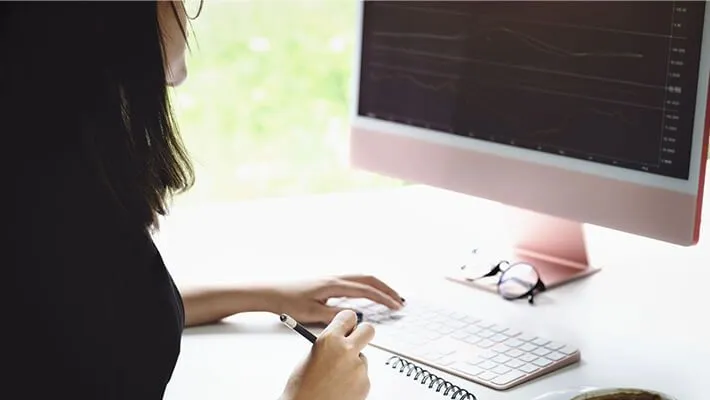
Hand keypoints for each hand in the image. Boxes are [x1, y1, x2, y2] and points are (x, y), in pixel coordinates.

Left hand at [270, 275, 403, 323]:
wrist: (272, 292)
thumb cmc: (288, 302)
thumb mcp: (312, 314)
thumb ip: (335, 315)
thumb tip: (357, 316)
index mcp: (334, 285)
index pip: (365, 290)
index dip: (383, 298)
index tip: (395, 306)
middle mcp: (335, 278)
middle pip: (368, 279)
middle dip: (386, 289)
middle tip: (400, 300)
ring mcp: (332, 279)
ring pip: (362, 279)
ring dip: (378, 287)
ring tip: (390, 297)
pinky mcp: (328, 283)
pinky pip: (354, 282)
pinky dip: (368, 287)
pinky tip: (370, 295)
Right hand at [281, 310, 373, 399]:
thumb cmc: (302, 387)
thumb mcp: (311, 356)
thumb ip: (329, 344)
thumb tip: (342, 338)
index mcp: (329, 340)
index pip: (348, 316)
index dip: (347, 322)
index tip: (346, 326)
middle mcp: (346, 350)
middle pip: (368, 330)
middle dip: (362, 333)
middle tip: (355, 342)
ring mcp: (358, 368)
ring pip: (362, 357)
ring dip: (353, 364)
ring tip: (334, 378)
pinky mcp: (365, 384)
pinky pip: (362, 375)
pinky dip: (354, 381)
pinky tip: (339, 388)